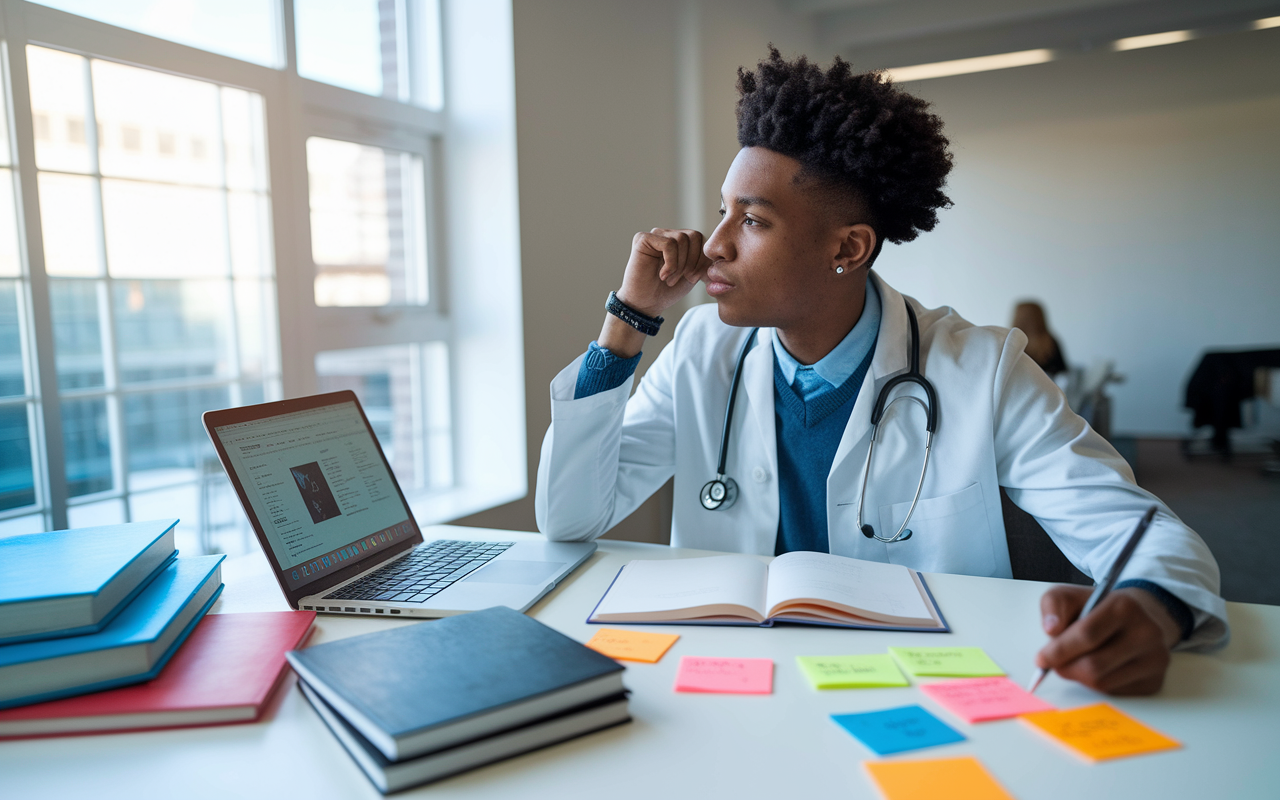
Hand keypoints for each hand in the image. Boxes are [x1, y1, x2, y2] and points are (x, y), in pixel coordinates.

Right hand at [599, 229, 712, 357]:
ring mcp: (655, 235)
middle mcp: (668, 234)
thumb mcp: (693, 275)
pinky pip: (668, 244)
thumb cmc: (667, 291)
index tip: (694, 278)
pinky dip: (670, 263)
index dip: (702, 260)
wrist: (646, 304)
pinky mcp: (643, 239)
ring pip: (681, 240)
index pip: (701, 239)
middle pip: (694, 236)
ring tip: (670, 279)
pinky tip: (663, 275)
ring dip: (680, 265)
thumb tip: (724, 258)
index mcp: (680, 241)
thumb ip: (706, 263)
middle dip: (693, 261)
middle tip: (684, 278)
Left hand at [1035, 585, 1180, 694]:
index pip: (1087, 635)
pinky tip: (1098, 667)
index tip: (1041, 659)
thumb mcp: (1070, 595)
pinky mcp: (1155, 681)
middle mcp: (1147, 633)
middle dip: (1065, 667)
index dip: (1059, 650)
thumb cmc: (1098, 607)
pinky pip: (1114, 693)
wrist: (1141, 616)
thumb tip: (1051, 630)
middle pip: (1094, 665)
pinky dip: (1097, 684)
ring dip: (1079, 676)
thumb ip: (1054, 605)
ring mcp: (1155, 660)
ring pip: (1102, 683)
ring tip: (1076, 660)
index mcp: (1124, 607)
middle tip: (1053, 663)